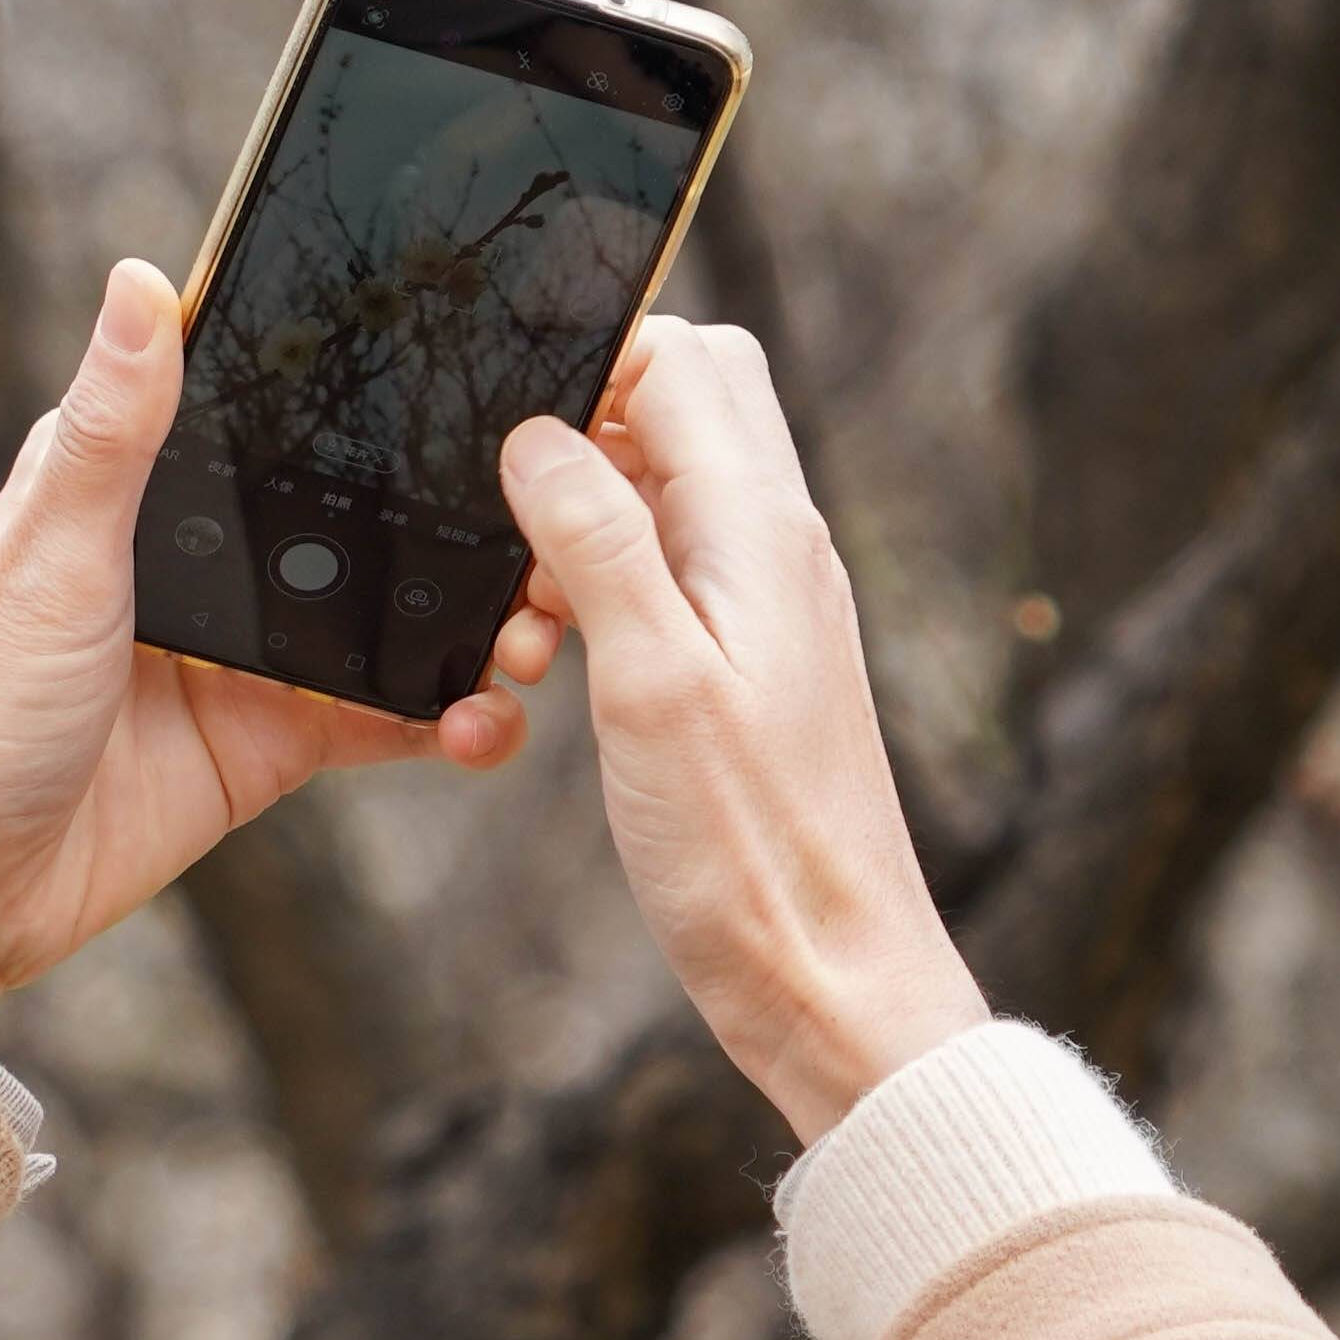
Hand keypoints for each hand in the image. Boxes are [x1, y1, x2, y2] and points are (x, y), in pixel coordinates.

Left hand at [0, 260, 549, 1021]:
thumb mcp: (48, 556)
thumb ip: (114, 431)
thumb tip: (139, 277)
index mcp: (129, 483)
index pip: (260, 398)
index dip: (356, 376)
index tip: (468, 342)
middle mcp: (197, 553)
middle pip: (350, 503)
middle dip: (452, 506)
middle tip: (546, 506)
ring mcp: (242, 648)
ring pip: (387, 606)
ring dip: (469, 612)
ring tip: (538, 620)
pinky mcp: (270, 741)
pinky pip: (384, 714)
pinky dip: (447, 714)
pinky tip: (492, 715)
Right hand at [499, 323, 979, 1145]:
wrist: (834, 982)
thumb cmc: (753, 851)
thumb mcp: (651, 686)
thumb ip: (598, 543)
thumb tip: (537, 433)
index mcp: (761, 532)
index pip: (685, 358)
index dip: (590, 357)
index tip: (505, 418)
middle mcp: (777, 547)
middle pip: (690, 398)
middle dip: (586, 415)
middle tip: (510, 498)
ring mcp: (768, 603)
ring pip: (673, 482)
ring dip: (589, 505)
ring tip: (529, 602)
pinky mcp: (750, 661)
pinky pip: (673, 564)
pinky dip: (605, 577)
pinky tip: (556, 649)